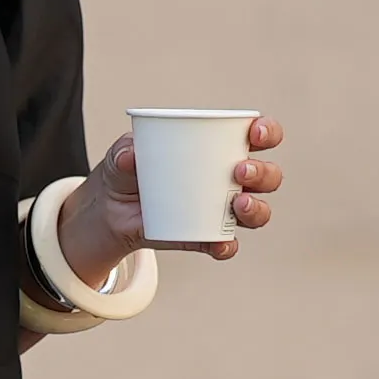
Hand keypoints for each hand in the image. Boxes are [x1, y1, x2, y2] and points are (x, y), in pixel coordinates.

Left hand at [67, 114, 280, 275]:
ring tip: (237, 203)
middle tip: (239, 170)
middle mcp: (231, 179)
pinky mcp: (206, 237)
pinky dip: (226, 245)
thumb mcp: (122, 155)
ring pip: (257, 211)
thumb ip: (124, 152)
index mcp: (220, 147)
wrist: (111, 210)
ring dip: (256, 208)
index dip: (266, 132)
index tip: (254, 133)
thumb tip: (131, 156)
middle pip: (268, 176)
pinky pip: (225, 244)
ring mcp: (221, 210)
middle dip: (263, 173)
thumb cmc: (128, 169)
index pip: (258, 136)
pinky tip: (220, 243)